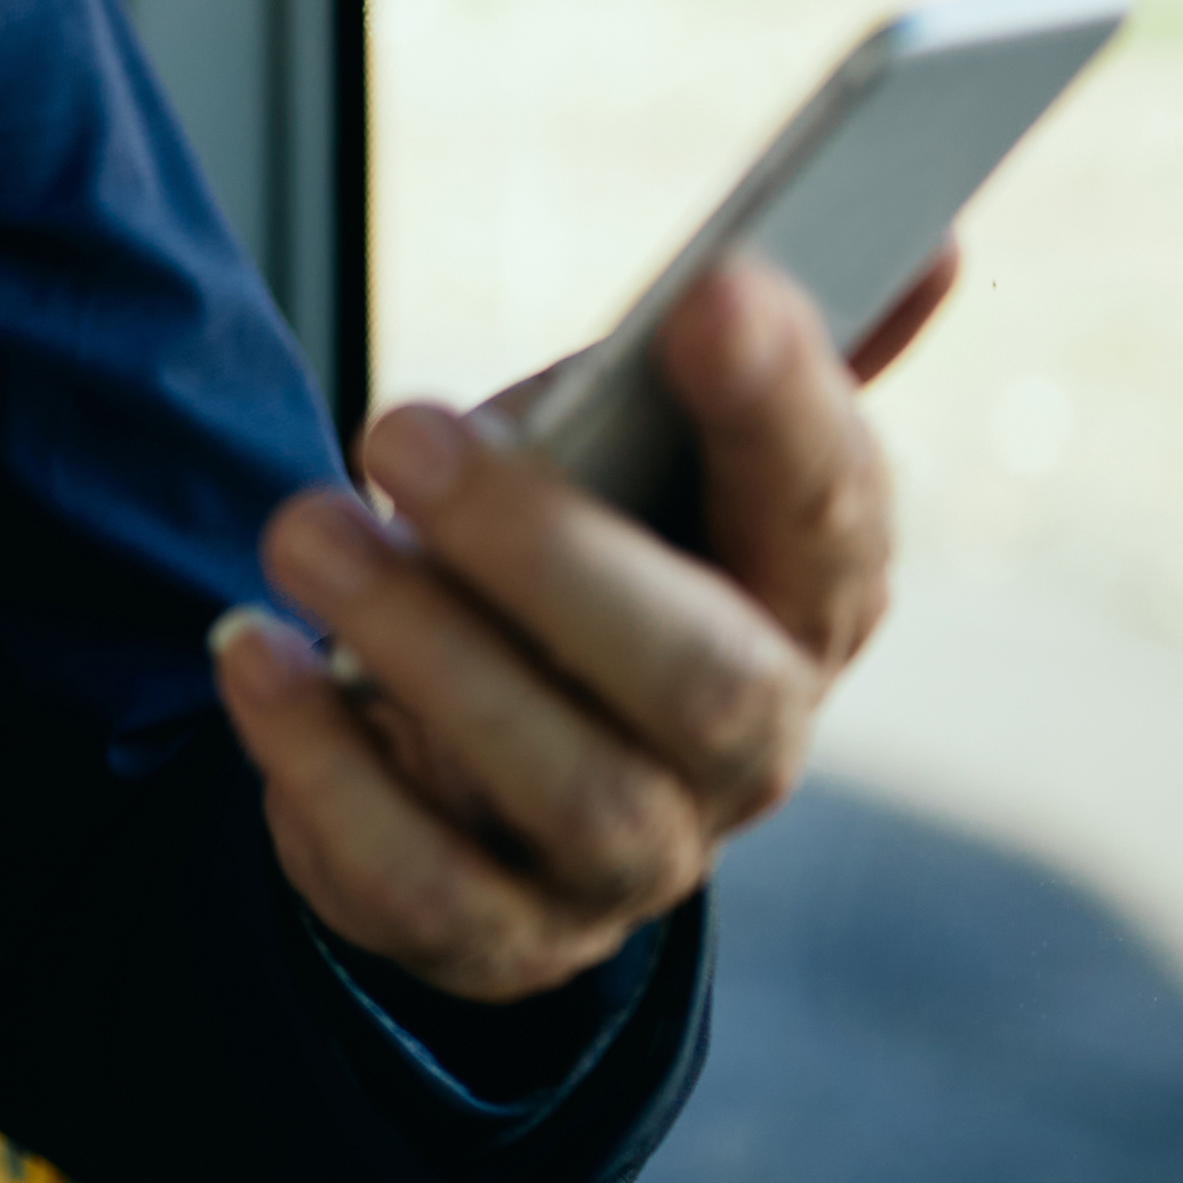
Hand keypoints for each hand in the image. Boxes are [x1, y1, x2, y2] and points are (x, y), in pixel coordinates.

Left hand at [213, 248, 937, 1001]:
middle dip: (547, 549)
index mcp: (802, 604)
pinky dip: (325, 769)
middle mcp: (746, 748)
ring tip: (301, 530)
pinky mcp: (502, 933)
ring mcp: (634, 858)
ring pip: (568, 786)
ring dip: (421, 647)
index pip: (834, 516)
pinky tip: (252, 657)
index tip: (717, 292)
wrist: (468, 762)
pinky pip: (425, 884)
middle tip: (399, 430)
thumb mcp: (634, 450)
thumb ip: (738, 363)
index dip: (789, 411)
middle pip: (703, 679)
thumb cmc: (566, 559)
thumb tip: (931, 250)